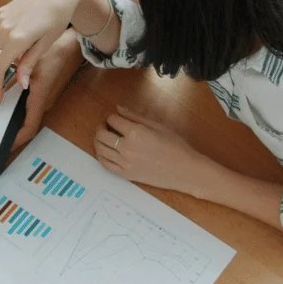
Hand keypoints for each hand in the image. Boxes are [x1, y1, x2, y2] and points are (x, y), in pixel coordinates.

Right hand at [0, 0, 87, 104]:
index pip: (0, 68)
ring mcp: (1, 18)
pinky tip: (17, 44)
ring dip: (2, 58)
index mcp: (17, 38)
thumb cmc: (57, 17)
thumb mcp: (45, 44)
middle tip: (1, 90)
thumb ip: (29, 64)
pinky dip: (4, 44)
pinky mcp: (1, 12)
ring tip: (17, 63)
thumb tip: (20, 83)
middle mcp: (5, 28)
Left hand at [14, 32, 84, 148]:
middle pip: (27, 125)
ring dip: (15, 121)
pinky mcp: (45, 94)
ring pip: (29, 116)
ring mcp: (45, 99)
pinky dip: (18, 110)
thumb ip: (9, 80)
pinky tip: (5, 105)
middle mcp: (44, 103)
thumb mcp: (27, 64)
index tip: (5, 146)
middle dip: (12, 132)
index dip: (17, 139)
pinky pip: (30, 107)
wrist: (71, 47)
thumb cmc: (52, 53)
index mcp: (40, 98)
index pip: (29, 127)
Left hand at [95, 106, 223, 198]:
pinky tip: (105, 151)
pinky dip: (101, 156)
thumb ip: (135, 117)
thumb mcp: (157, 126)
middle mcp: (126, 147)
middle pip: (101, 134)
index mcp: (135, 132)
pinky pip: (105, 164)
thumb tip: (118, 108)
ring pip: (100, 149)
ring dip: (98, 140)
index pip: (113, 120)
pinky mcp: (125, 175)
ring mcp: (124, 163)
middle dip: (101, 127)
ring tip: (105, 137)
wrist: (184, 170)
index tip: (115, 117)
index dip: (112, 116)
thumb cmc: (175, 146)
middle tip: (106, 126)